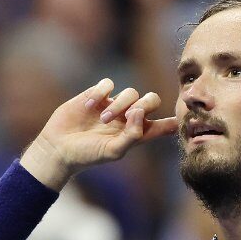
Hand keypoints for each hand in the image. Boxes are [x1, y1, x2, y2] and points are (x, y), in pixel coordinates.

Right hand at [21, 78, 177, 188]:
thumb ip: (133, 135)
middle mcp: (127, 118)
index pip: (161, 126)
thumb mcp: (113, 151)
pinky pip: (108, 84)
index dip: (172, 122)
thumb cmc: (87, 155)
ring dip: (118, 104)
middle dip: (146, 104)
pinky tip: (89, 106)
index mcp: (136, 134)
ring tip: (103, 119)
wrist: (59, 148)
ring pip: (130, 92)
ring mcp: (112, 105)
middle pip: (151, 100)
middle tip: (131, 114)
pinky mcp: (95, 95)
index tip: (182, 119)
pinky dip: (100, 92)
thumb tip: (140, 112)